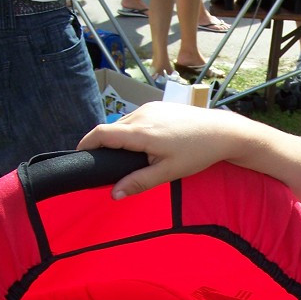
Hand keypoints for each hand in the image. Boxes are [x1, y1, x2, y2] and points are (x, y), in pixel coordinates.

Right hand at [77, 102, 249, 200]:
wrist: (223, 131)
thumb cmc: (197, 153)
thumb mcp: (168, 172)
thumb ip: (139, 182)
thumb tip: (114, 194)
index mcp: (141, 131)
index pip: (101, 133)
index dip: (85, 144)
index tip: (78, 156)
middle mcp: (142, 115)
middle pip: (111, 129)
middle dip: (104, 145)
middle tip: (105, 165)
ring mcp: (150, 107)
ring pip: (124, 123)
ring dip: (120, 138)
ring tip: (126, 157)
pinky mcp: (158, 105)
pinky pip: (137, 118)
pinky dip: (133, 131)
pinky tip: (144, 144)